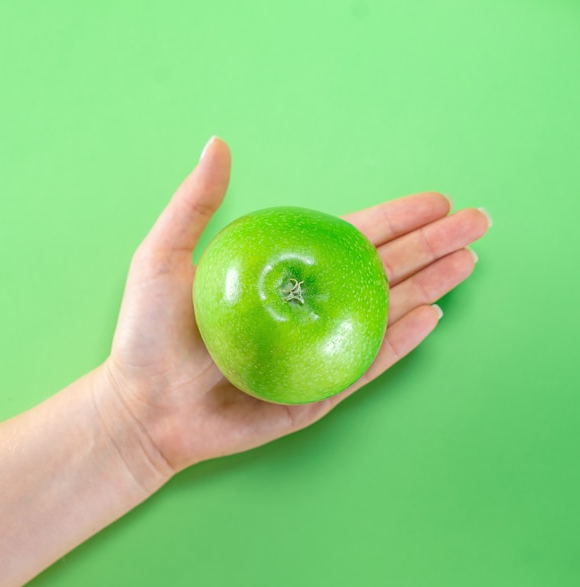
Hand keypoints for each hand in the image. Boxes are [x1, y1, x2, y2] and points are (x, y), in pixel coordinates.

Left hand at [97, 137, 489, 480]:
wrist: (144, 408)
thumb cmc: (149, 335)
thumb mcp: (165, 257)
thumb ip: (196, 204)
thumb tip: (219, 144)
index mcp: (280, 274)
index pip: (350, 240)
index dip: (394, 219)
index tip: (434, 202)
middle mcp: (306, 308)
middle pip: (381, 270)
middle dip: (431, 246)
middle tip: (476, 224)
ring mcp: (316, 350)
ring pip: (384, 313)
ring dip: (429, 287)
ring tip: (467, 262)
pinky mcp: (316, 392)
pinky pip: (366, 363)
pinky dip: (399, 341)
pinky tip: (431, 316)